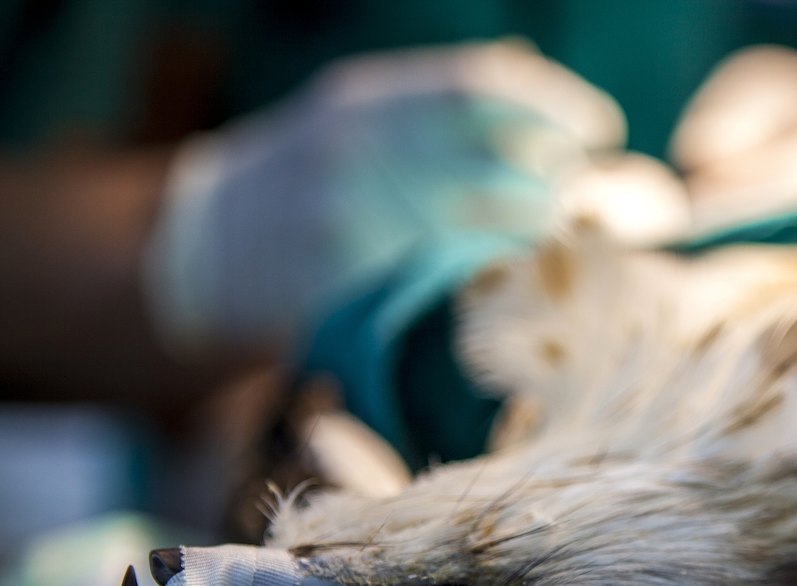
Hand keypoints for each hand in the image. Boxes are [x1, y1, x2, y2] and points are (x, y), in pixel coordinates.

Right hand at [145, 40, 623, 349]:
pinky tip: (518, 272)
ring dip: (536, 231)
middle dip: (554, 179)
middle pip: (493, 158)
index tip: (600, 127)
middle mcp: (354, 152)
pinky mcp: (346, 289)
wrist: (196, 253)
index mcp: (360, 102)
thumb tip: (534, 102)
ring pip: (481, 224)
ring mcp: (348, 223)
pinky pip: (446, 280)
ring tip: (558, 233)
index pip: (478, 86)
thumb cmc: (293, 182)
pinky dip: (494, 273)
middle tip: (582, 195)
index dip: (553, 105)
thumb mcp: (345, 117)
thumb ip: (426, 109)